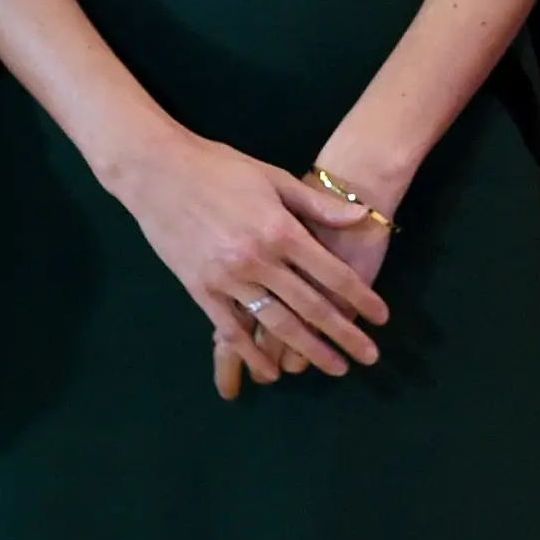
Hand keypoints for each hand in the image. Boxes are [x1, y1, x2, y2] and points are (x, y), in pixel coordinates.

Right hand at [217, 156, 396, 400]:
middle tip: (369, 357)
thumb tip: (362, 216)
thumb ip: (317, 205)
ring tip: (334, 368)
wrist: (158, 171)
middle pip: (311, 306)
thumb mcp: (274, 178)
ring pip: (276, 323)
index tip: (382, 318)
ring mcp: (228, 278)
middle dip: (344, 334)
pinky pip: (231, 330)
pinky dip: (252, 354)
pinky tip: (272, 372)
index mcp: (281, 230)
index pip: (332, 274)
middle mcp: (259, 259)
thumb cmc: (219, 167)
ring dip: (308, 350)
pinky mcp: (200, 289)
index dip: (361, 298)